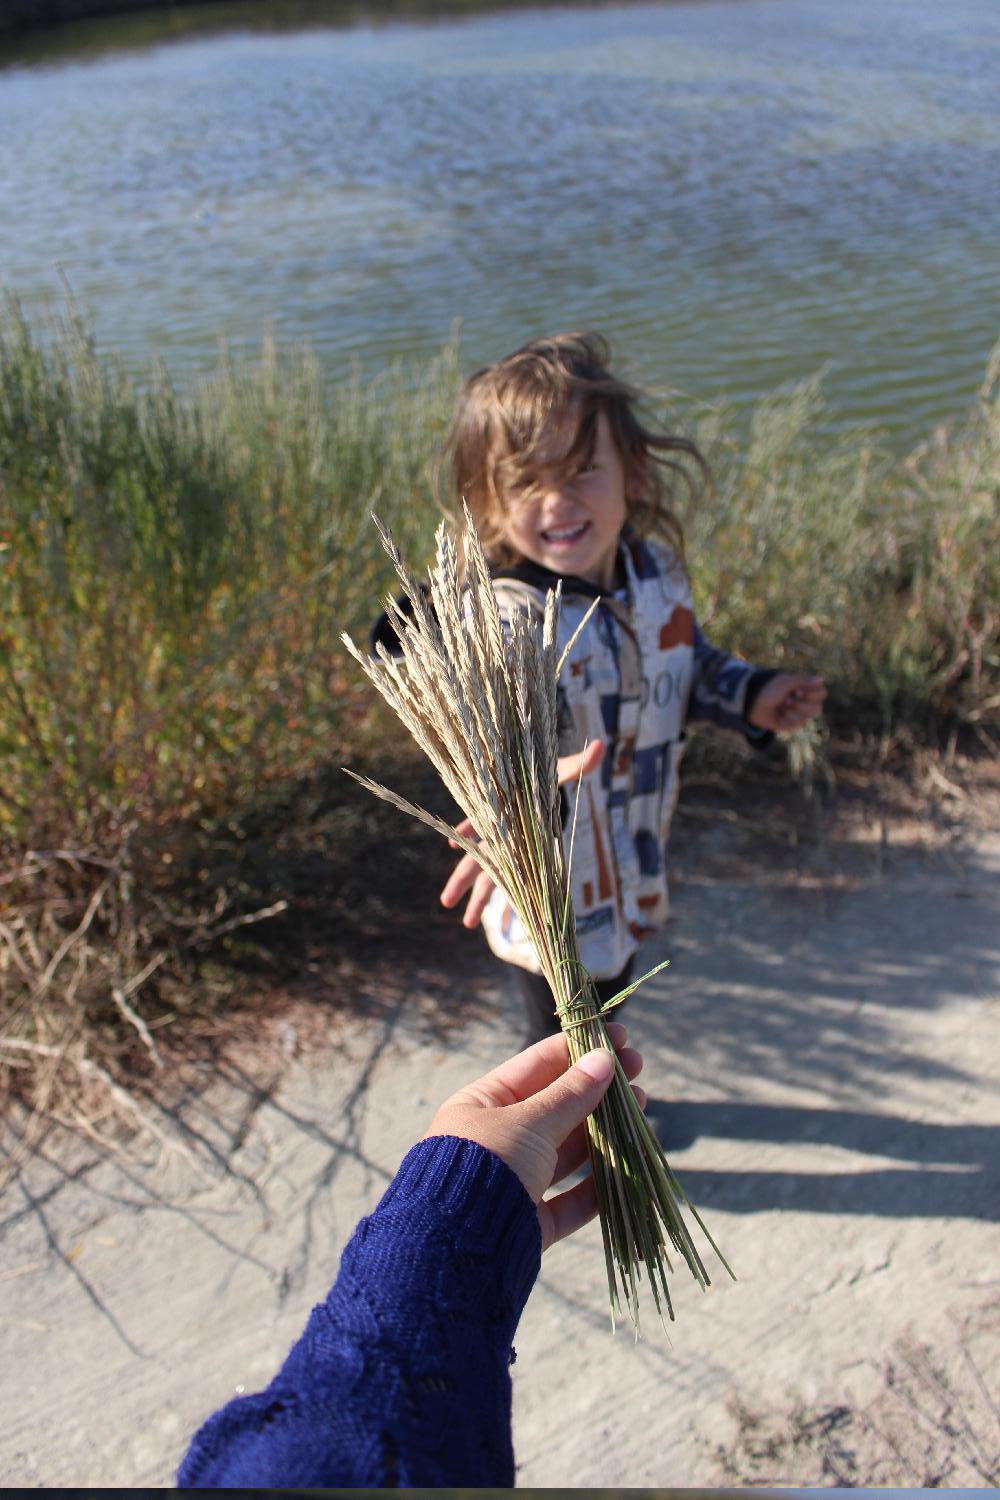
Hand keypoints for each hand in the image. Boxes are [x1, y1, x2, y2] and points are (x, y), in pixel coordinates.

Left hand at [424, 1022, 642, 1250]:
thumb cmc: (487, 1164)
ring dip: (606, 1130)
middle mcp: (498, 1140)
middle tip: (638, 1068)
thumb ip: (570, 1094)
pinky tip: (629, 1162)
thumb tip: (603, 1059)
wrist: (459, 1246)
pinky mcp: (531, 1221)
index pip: (537, 1065)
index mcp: (483, 1105)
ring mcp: (516, 1181)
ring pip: (568, 1151)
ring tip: (642, 1107)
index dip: (578, 1049)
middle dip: (598, 1088)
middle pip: (556, 1108)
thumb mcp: (529, 1120)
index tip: (618, 1036)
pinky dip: (600, 1183)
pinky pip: (571, 1198)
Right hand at [439, 738, 605, 927]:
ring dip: (477, 900)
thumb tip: (602, 746)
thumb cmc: (546, 775)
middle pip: (477, 859)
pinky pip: (510, 883)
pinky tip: (506, 924)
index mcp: (506, 812)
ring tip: (465, 924)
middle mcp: (501, 833)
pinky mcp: (518, 858)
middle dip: (462, 880)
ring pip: (487, 877)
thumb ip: (580, 764)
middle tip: (445, 903)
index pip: (484, 821)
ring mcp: (506, 848)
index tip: (453, 841)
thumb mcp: (563, 771)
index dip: (469, 829)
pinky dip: (508, 902)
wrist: (540, 781)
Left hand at [748, 674, 825, 732]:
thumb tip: (821, 680)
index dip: (812, 694)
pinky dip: (786, 720)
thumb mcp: (785, 683)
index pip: (822, 694)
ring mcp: (798, 713)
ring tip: (781, 707)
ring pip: (807, 718)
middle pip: (817, 708)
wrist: (752, 704)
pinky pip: (796, 726)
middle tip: (787, 700)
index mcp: (805, 688)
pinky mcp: (791, 724)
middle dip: (801, 705)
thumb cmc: (769, 690)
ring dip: (792, 712)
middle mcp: (805, 701)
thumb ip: (803, 681)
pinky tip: (779, 716)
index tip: (797, 691)